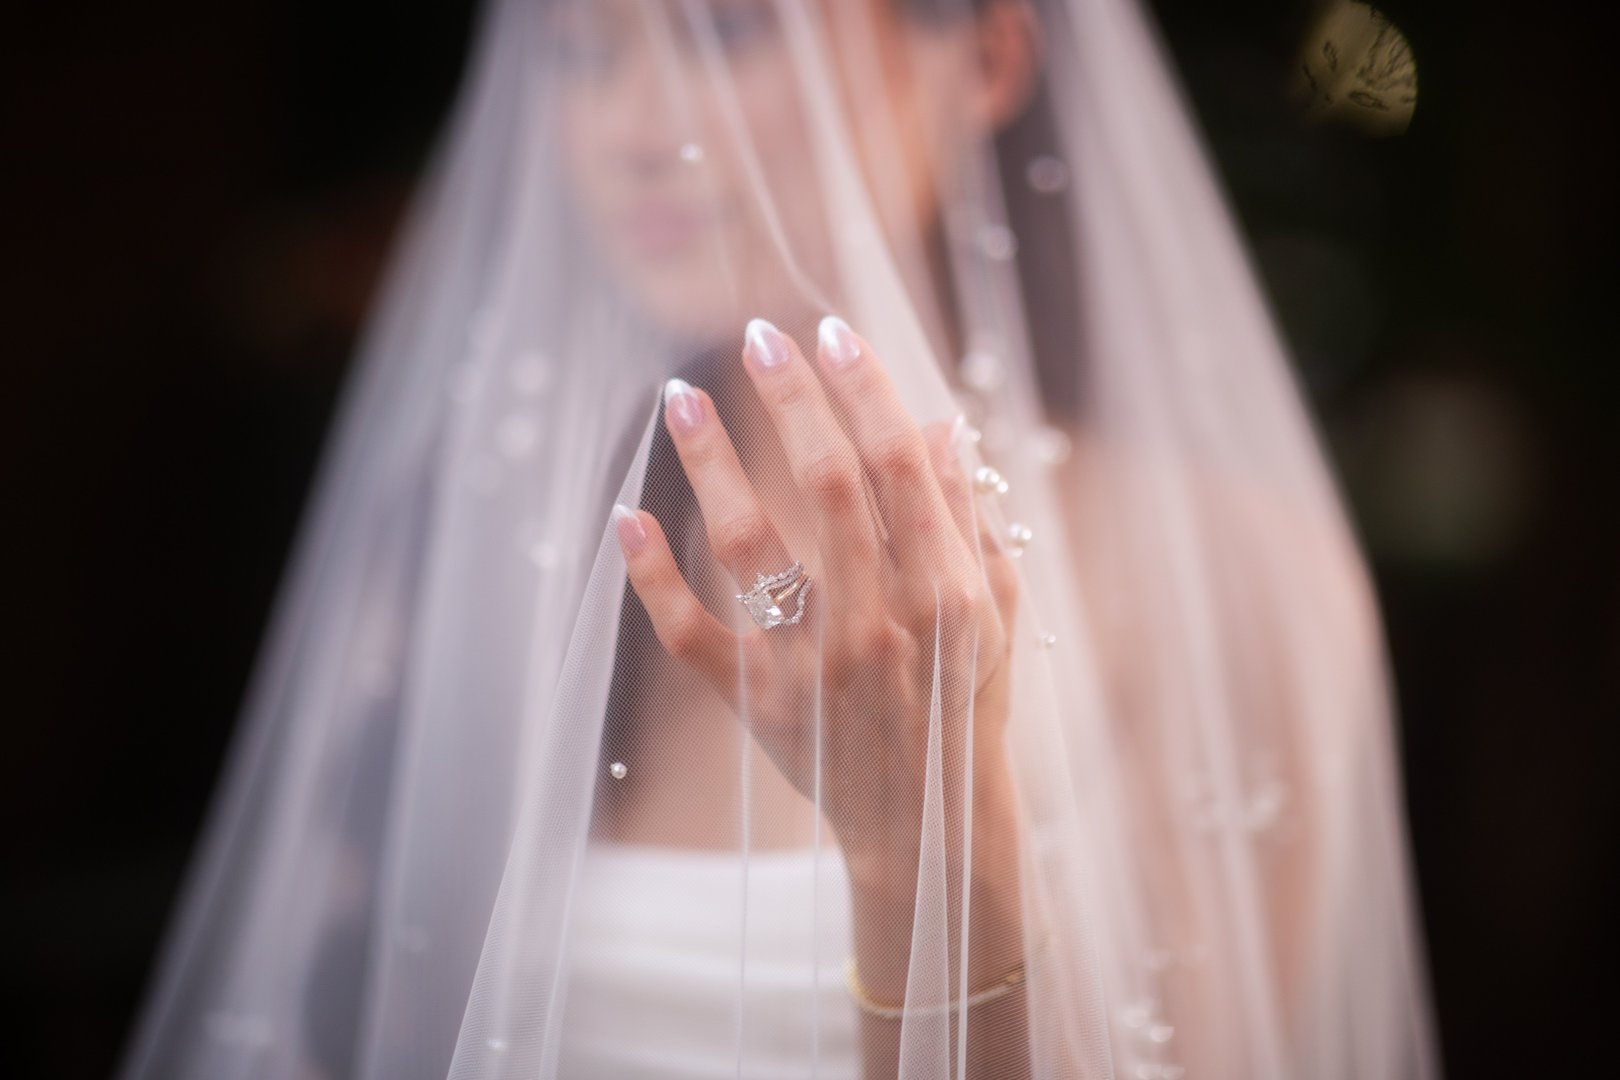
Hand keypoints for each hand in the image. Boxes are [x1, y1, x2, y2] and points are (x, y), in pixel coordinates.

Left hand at [613, 316, 1020, 881]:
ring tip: (676, 396)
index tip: (830, 333)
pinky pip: (692, 636)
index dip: (863, 389)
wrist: (929, 825)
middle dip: (790, 398)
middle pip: (826, 483)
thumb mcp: (996, 615)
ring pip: (749, 545)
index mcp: (947, 594)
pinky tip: (625, 515)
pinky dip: (653, 578)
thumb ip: (970, 521)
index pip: (899, 464)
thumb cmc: (967, 705)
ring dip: (710, 462)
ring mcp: (812, 668)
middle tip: (756, 335)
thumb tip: (941, 424)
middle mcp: (879, 624)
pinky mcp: (757, 705)